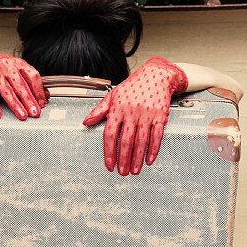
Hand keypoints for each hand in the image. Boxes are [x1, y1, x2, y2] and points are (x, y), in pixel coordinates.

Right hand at [0, 52, 47, 120]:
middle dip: (29, 100)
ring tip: (22, 115)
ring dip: (16, 105)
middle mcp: (7, 68)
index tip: (42, 103)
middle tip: (35, 112)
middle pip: (21, 86)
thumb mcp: (16, 69)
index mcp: (18, 63)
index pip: (32, 76)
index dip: (39, 91)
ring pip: (7, 92)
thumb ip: (30, 81)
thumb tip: (44, 96)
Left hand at [82, 56, 187, 174]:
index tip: (109, 164)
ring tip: (134, 170)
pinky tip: (149, 159)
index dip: (109, 151)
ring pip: (141, 141)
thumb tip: (86, 121)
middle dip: (123, 159)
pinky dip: (153, 149)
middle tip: (122, 172)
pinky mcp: (160, 116)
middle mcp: (132, 112)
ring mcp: (147, 115)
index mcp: (118, 109)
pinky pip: (157, 136)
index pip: (110, 134)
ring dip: (137, 158)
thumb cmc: (133, 86)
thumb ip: (99, 110)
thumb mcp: (113, 95)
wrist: (156, 75)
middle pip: (126, 140)